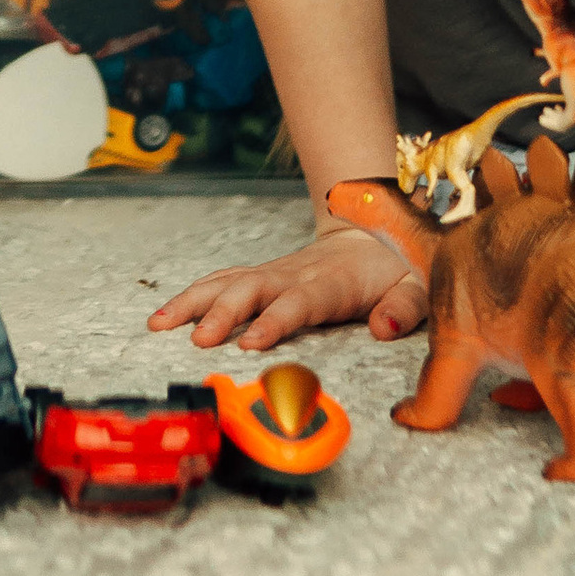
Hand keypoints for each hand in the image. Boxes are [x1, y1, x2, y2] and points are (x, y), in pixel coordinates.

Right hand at [148, 214, 426, 350]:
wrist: (375, 232)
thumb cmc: (396, 266)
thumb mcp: (417, 284)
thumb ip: (404, 307)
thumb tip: (384, 329)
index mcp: (331, 283)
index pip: (298, 302)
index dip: (274, 321)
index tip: (250, 343)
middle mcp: (294, 274)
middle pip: (250, 289)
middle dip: (221, 314)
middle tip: (197, 341)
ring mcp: (273, 273)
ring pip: (226, 282)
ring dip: (192, 302)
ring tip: (158, 324)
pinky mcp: (261, 276)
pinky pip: (221, 281)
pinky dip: (192, 295)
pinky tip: (165, 314)